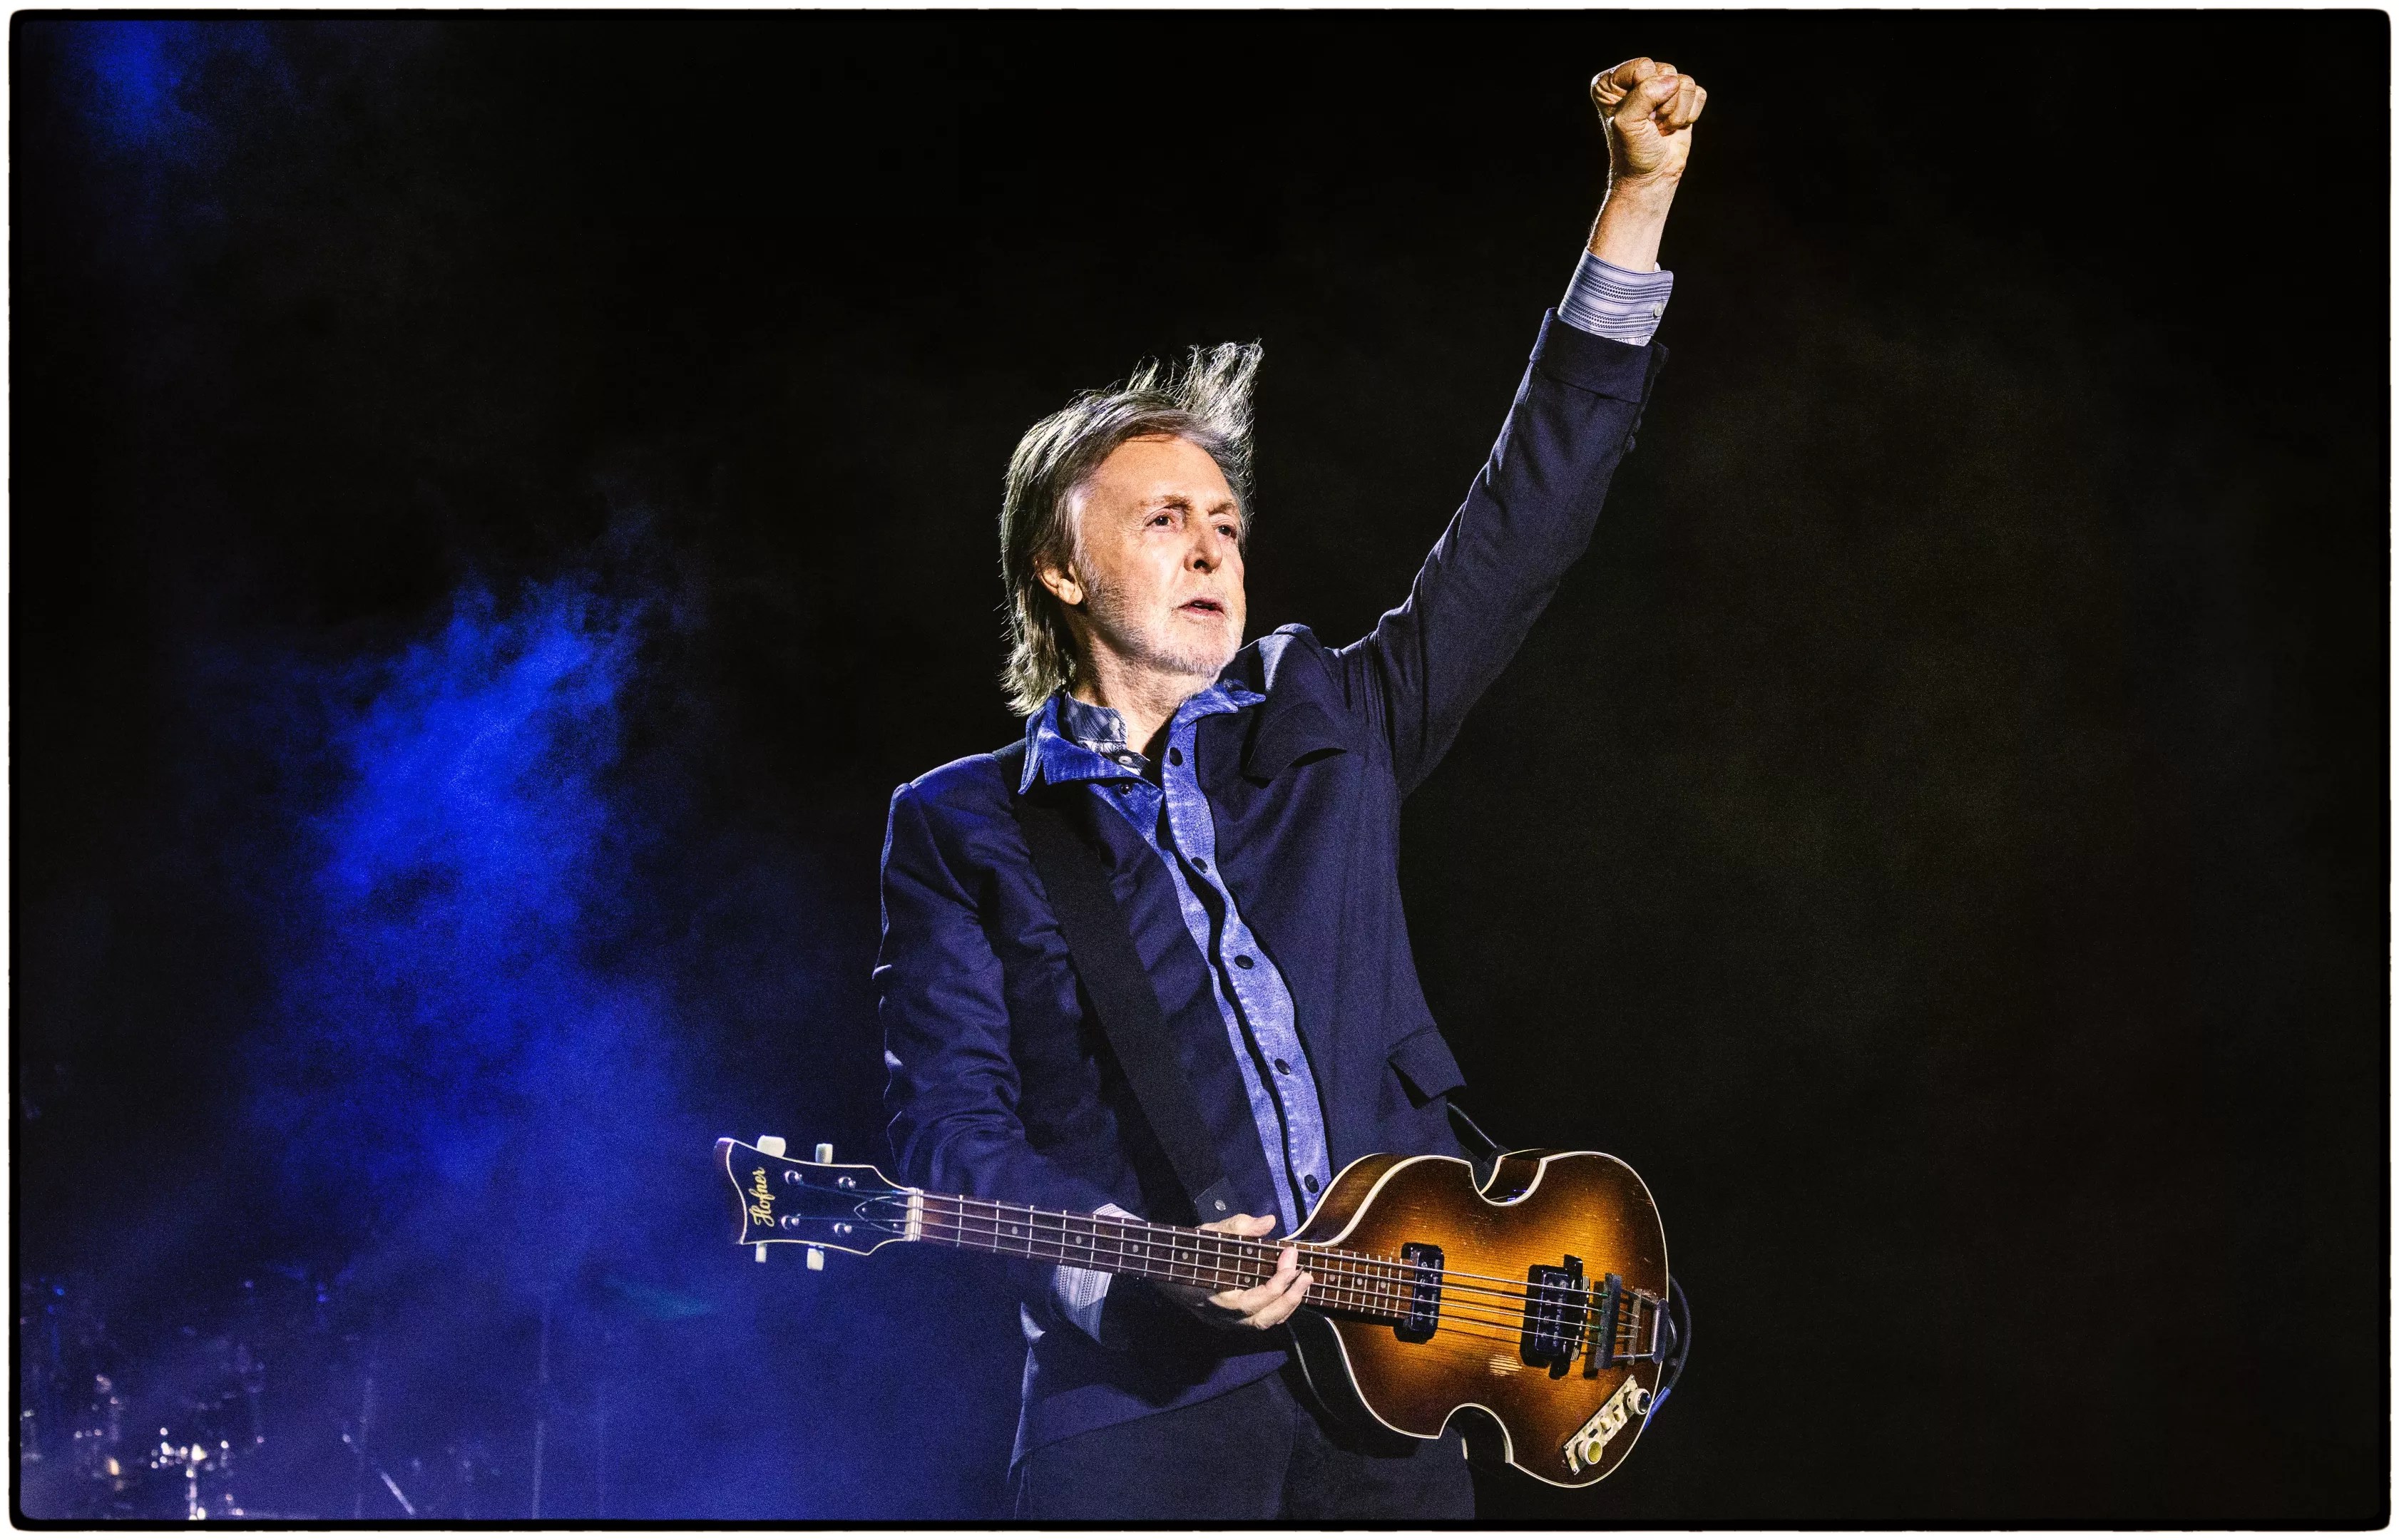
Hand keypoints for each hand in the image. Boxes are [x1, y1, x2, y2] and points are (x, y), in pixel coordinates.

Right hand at [1157, 1212, 1311, 1330]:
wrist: (1165, 1271)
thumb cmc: (1187, 1251)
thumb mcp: (1208, 1233)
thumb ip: (1237, 1227)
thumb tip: (1268, 1222)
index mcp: (1210, 1297)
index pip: (1249, 1302)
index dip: (1275, 1284)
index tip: (1290, 1256)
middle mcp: (1219, 1316)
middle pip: (1261, 1320)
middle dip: (1289, 1297)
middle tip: (1306, 1274)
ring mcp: (1225, 1322)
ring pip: (1263, 1324)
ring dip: (1288, 1304)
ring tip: (1304, 1281)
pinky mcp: (1232, 1321)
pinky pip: (1260, 1321)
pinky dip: (1279, 1309)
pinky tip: (1290, 1291)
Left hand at [1592, 57, 1707, 188]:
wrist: (1652, 177)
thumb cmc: (1633, 152)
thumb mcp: (1627, 123)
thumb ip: (1644, 95)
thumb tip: (1672, 82)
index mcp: (1610, 83)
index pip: (1643, 66)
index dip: (1646, 92)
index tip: (1638, 117)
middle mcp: (1634, 80)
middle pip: (1666, 71)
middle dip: (1664, 104)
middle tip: (1651, 124)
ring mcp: (1659, 87)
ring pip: (1684, 82)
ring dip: (1676, 112)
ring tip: (1660, 127)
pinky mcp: (1681, 98)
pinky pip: (1698, 93)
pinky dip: (1690, 114)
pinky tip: (1673, 127)